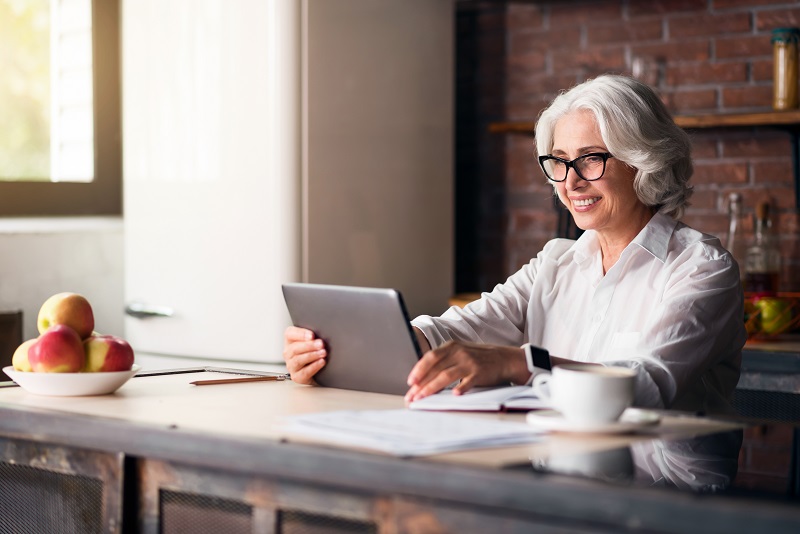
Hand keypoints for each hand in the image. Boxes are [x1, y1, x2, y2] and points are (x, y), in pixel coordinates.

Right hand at [283, 326, 326, 384]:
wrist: (318, 372)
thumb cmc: (315, 352)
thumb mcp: (313, 341)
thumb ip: (314, 337)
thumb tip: (323, 332)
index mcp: (290, 341)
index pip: (290, 333)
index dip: (300, 334)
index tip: (312, 335)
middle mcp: (288, 353)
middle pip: (294, 348)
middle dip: (309, 346)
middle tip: (321, 344)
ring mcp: (291, 366)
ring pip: (298, 360)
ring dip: (312, 355)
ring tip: (323, 353)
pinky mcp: (297, 377)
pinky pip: (304, 372)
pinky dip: (314, 366)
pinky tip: (321, 362)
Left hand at [404, 340, 528, 402]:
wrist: (504, 359)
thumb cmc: (478, 358)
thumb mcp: (459, 354)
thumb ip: (444, 362)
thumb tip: (422, 378)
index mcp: (451, 347)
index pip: (430, 358)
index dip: (418, 370)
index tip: (410, 383)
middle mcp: (459, 353)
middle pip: (435, 369)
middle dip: (421, 384)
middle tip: (412, 397)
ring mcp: (469, 362)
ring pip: (446, 376)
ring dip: (432, 388)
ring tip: (423, 398)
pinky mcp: (480, 373)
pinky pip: (468, 381)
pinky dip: (461, 388)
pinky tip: (454, 395)